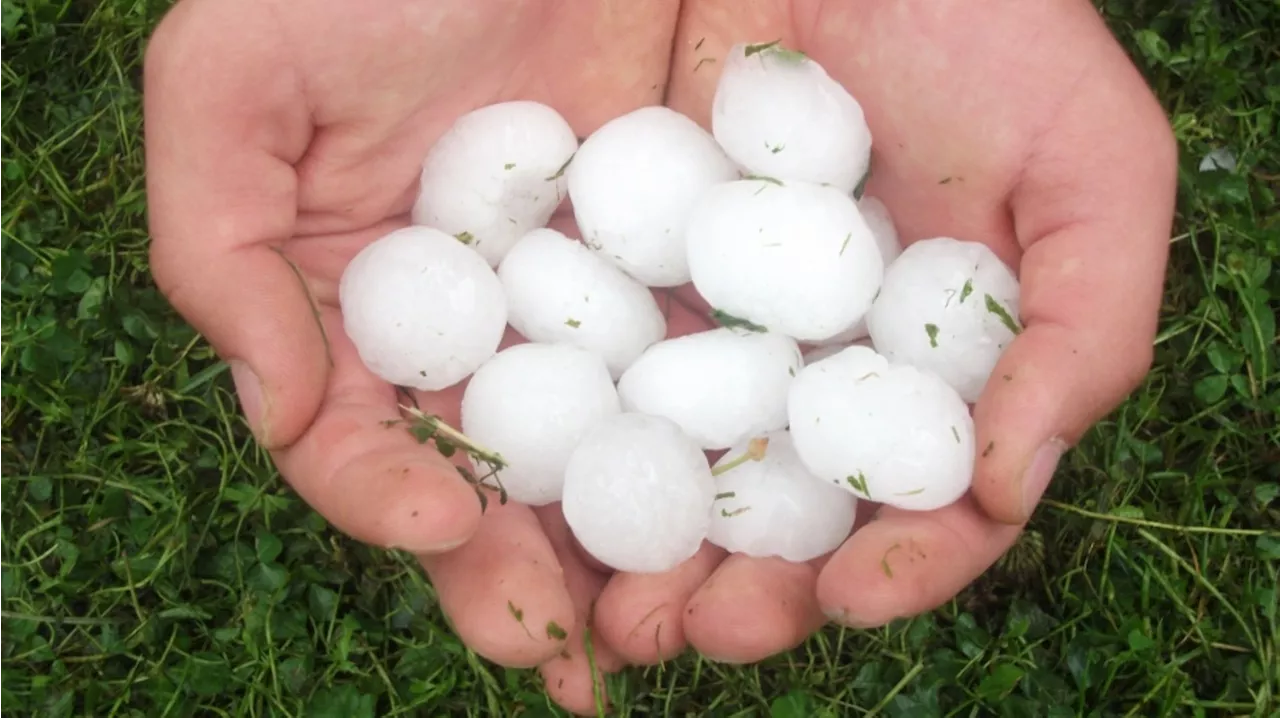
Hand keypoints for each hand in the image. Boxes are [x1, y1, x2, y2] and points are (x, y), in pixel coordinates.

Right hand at [142, 0, 687, 708]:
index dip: (385, 500)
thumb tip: (277, 411)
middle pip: (485, 483)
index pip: (356, 443)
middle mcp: (468, 334)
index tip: (445, 520)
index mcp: (355, 311)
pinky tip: (750, 512)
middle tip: (563, 653)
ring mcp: (579, 314)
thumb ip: (216, 247)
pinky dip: (721, 451)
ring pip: (597, 461)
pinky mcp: (675, 276)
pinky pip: (699, 377)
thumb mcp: (235, 81)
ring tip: (663, 624)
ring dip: (623, 553)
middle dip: (516, 575)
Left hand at [575, 0, 1177, 679]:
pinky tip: (540, 489)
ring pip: (678, 467)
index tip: (849, 596)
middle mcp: (821, 368)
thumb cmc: (993, 29)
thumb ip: (1084, 330)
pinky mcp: (627, 273)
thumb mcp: (1090, 168)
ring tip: (612, 608)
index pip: (921, 504)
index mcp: (933, 371)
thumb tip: (1006, 487)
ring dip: (644, 551)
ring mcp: (718, 326)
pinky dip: (569, 439)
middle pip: (784, 513)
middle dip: (744, 589)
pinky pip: (591, 368)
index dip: (898, 568)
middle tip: (700, 631)